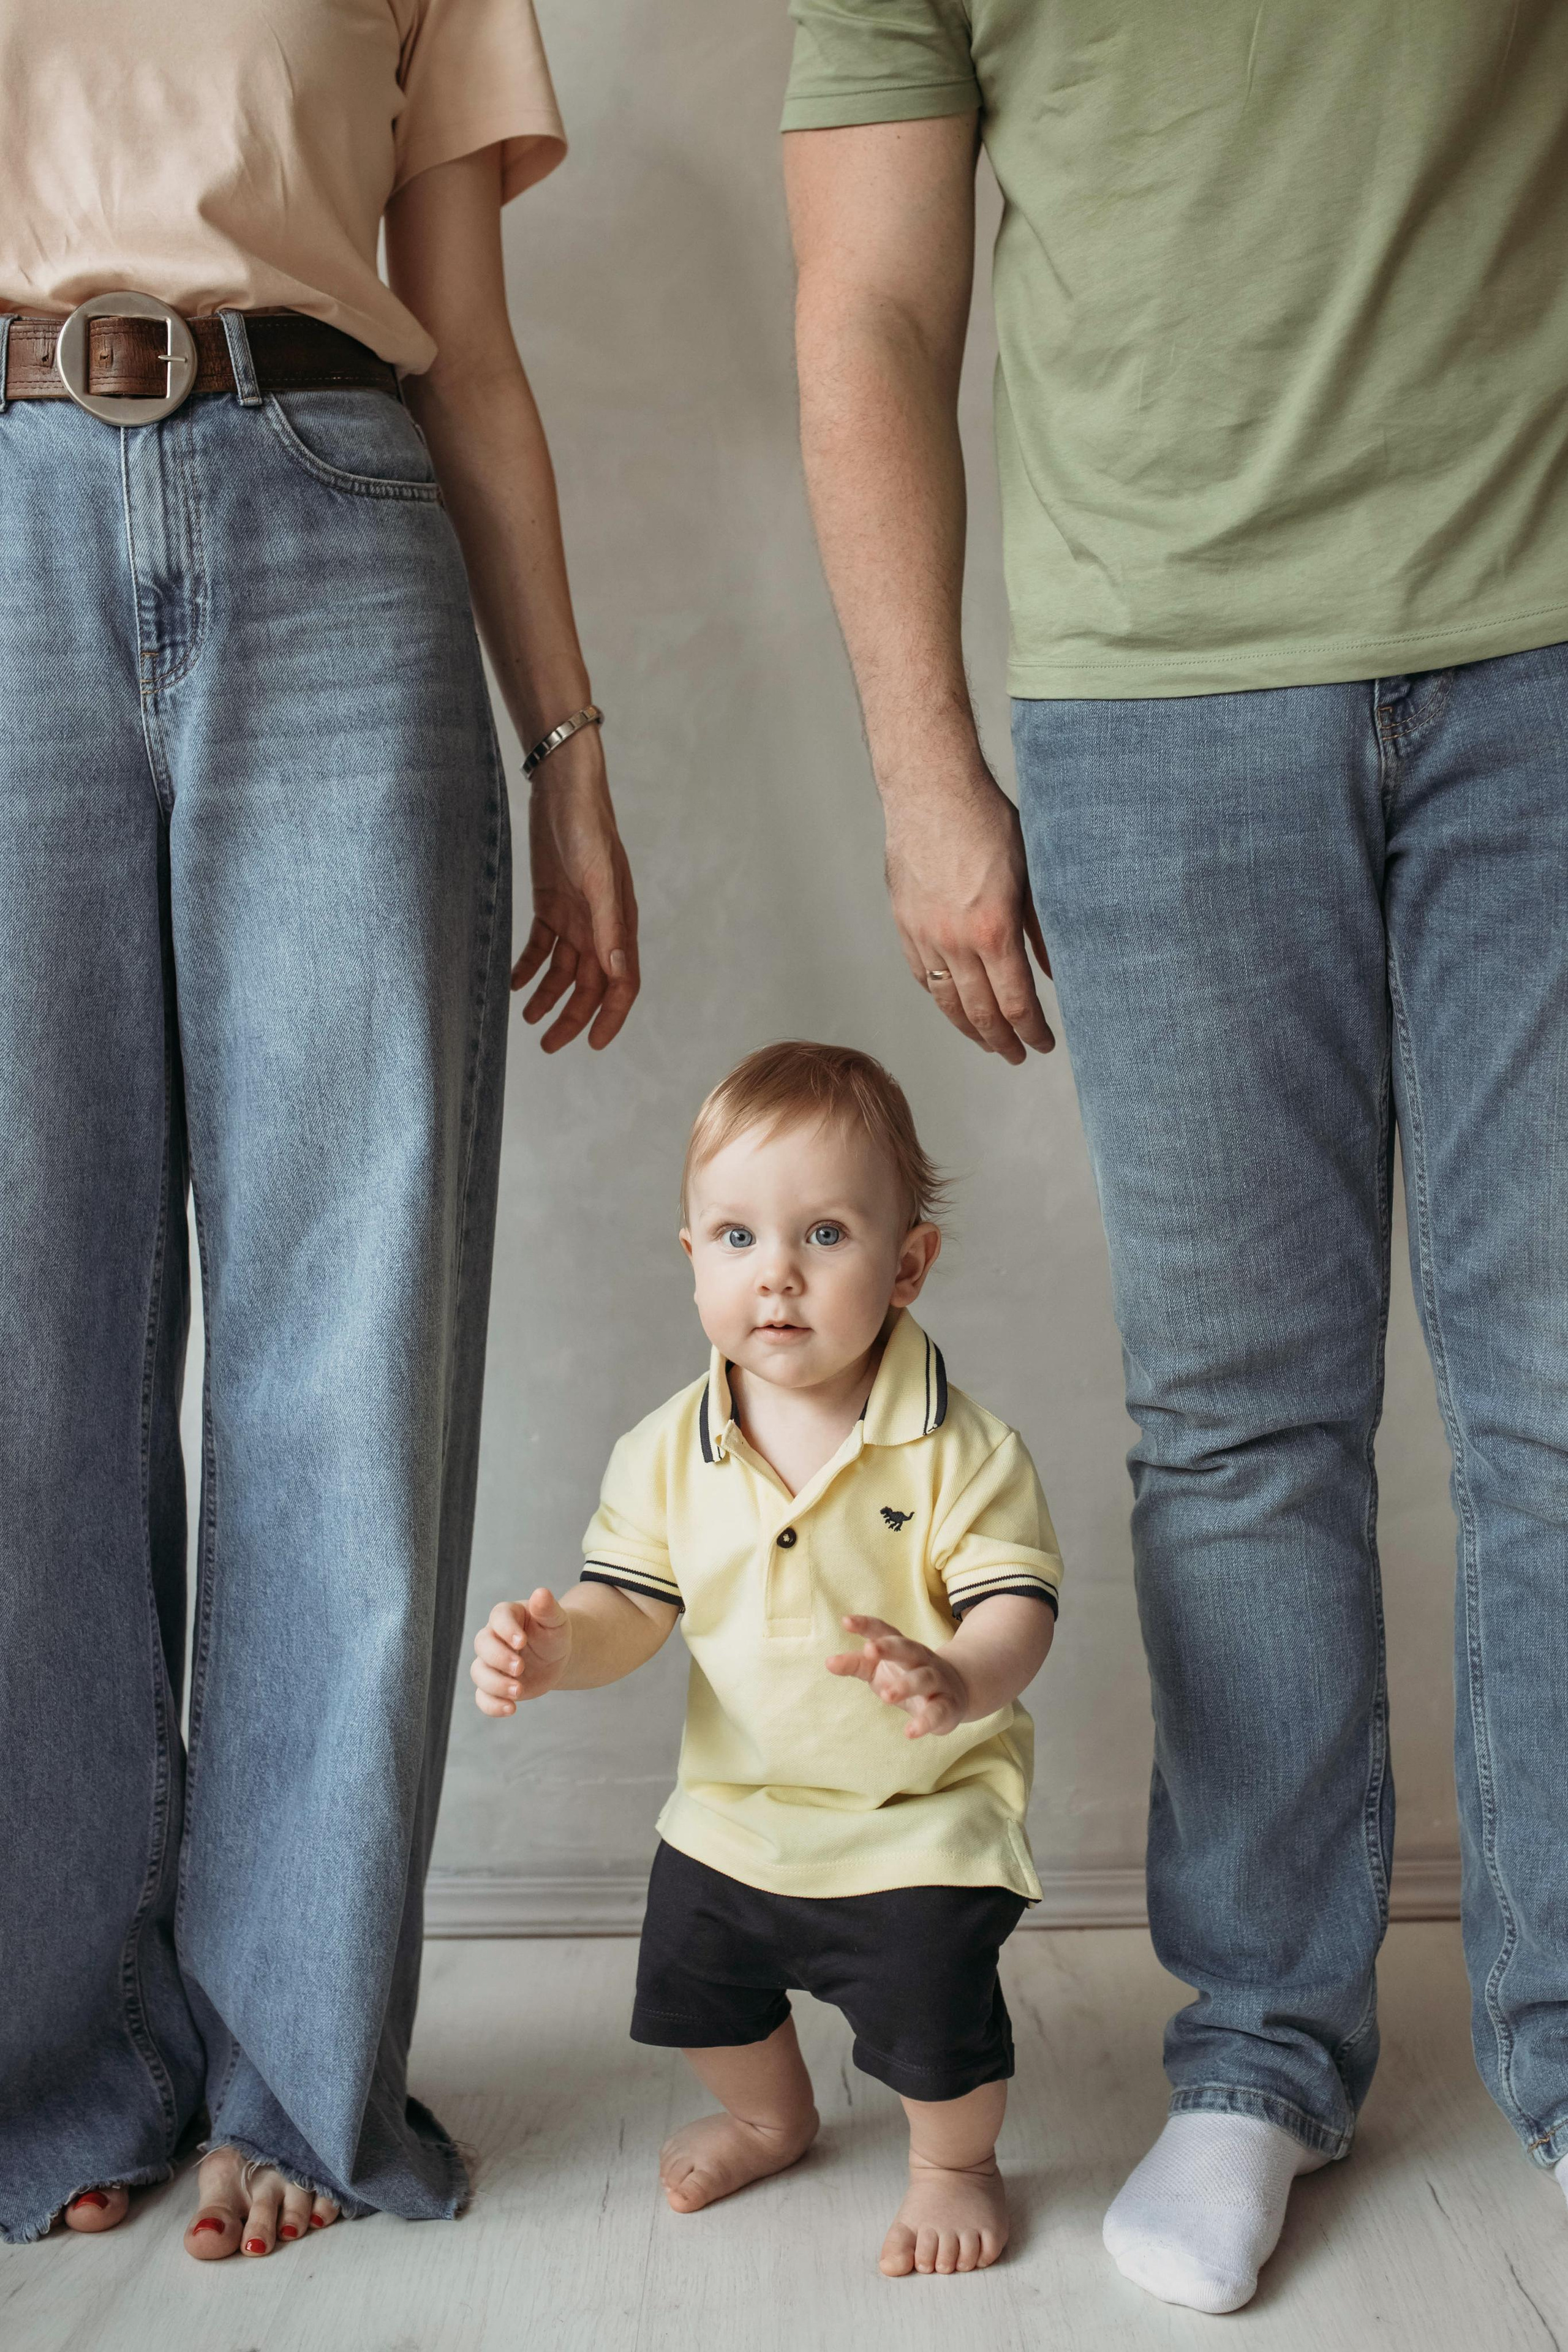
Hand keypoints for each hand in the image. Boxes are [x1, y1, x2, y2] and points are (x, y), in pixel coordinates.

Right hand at [471, 1589, 572, 1715]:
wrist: (556, 1657)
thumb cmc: (553, 1633)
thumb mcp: (556, 1620)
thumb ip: (548, 1608)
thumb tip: (541, 1593)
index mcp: (507, 1616)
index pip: (498, 1617)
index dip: (506, 1629)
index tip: (522, 1642)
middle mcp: (493, 1638)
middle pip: (482, 1645)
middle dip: (499, 1659)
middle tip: (521, 1668)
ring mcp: (491, 1663)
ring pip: (479, 1672)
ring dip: (496, 1684)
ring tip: (519, 1691)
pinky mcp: (494, 1685)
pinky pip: (482, 1696)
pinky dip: (491, 1705)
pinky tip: (511, 1709)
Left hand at [513, 726, 639, 1052]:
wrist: (563, 788)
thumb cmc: (588, 828)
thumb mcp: (599, 878)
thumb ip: (609, 926)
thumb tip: (618, 972)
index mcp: (619, 924)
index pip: (621, 982)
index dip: (610, 1016)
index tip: (594, 1045)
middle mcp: (600, 926)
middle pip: (590, 985)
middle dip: (572, 1017)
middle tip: (548, 1044)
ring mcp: (576, 916)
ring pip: (565, 971)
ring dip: (548, 997)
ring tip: (527, 1018)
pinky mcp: (552, 904)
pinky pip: (542, 947)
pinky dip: (530, 967)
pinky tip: (514, 982)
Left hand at [826, 1613, 969, 1738]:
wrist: (957, 1691)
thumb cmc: (907, 1676)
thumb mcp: (880, 1669)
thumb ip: (857, 1664)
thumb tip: (828, 1662)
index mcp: (903, 1647)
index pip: (884, 1631)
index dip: (866, 1625)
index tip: (845, 1622)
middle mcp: (922, 1659)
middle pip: (907, 1648)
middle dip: (889, 1648)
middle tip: (869, 1649)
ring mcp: (937, 1681)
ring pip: (924, 1678)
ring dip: (905, 1685)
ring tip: (885, 1696)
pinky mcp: (947, 1706)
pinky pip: (938, 1712)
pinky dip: (925, 1721)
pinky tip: (910, 1731)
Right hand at [882, 760, 1052, 1065]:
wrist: (931, 790)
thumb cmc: (988, 821)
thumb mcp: (1032, 873)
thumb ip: (1044, 928)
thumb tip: (1055, 972)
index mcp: (994, 930)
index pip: (1017, 1003)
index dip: (1033, 1032)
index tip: (1044, 1045)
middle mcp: (955, 941)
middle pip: (980, 1013)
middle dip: (1003, 1041)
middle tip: (1018, 1056)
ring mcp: (924, 936)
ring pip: (947, 1001)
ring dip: (970, 1029)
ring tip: (988, 1043)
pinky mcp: (904, 924)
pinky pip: (923, 976)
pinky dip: (942, 998)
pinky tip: (955, 1006)